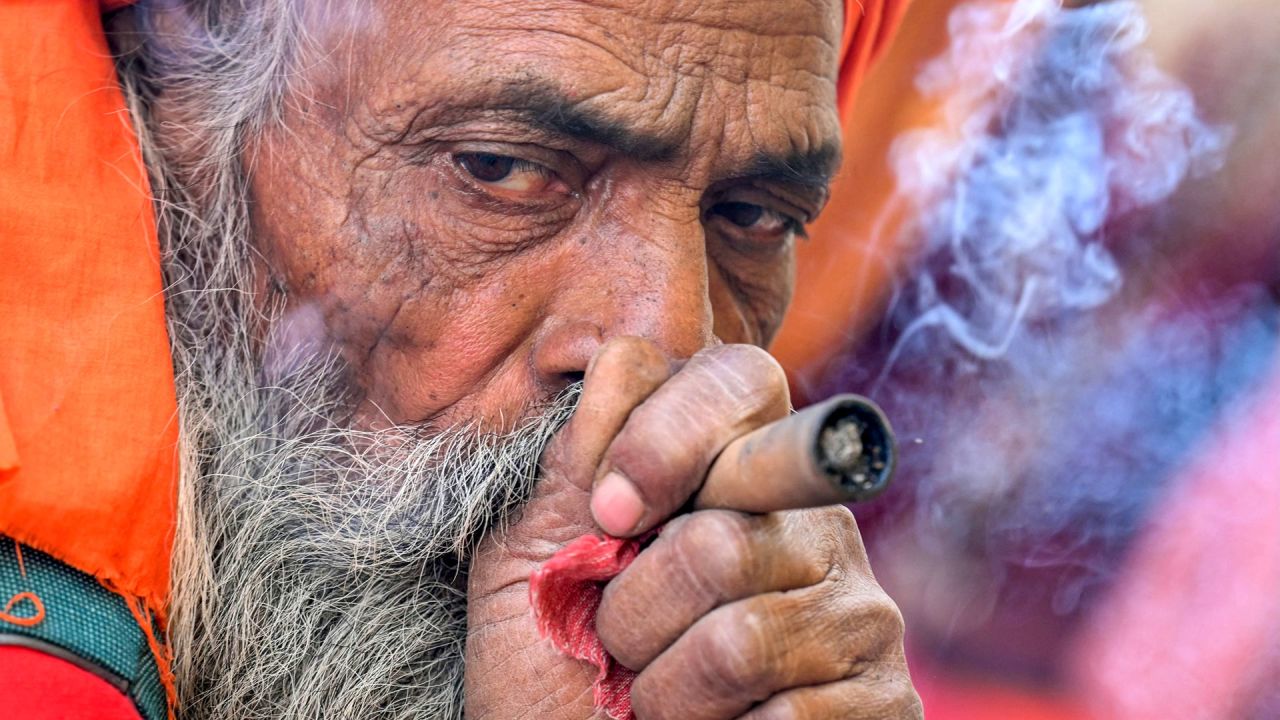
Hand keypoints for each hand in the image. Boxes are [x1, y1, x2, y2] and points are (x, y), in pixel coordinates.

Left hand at [464, 338, 920, 718]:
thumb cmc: (558, 667)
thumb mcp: (535, 550)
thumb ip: (577, 454)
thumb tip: (623, 357)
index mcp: (738, 471)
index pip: (741, 381)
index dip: (665, 439)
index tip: (604, 516)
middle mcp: (816, 526)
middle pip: (726, 532)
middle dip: (638, 606)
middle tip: (617, 640)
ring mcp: (861, 614)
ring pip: (742, 634)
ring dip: (663, 688)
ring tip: (656, 699)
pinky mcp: (887, 702)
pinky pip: (788, 716)